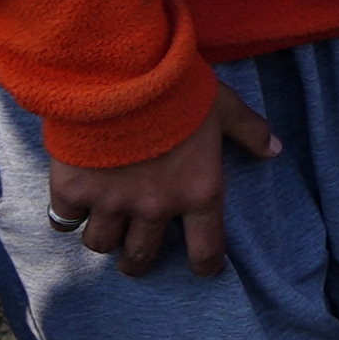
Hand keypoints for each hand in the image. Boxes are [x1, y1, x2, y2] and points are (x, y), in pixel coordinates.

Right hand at [43, 87, 281, 277]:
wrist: (120, 72)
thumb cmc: (178, 88)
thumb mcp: (223, 106)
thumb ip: (249, 131)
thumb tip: (275, 150)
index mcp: (198, 192)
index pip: (206, 251)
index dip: (204, 265)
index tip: (201, 268)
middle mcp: (155, 207)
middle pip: (141, 256)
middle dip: (137, 262)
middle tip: (134, 256)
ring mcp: (111, 203)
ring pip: (101, 244)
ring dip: (104, 239)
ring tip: (103, 228)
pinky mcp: (73, 190)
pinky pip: (63, 221)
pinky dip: (66, 215)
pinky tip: (71, 204)